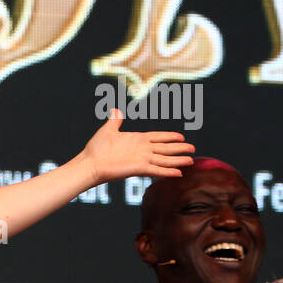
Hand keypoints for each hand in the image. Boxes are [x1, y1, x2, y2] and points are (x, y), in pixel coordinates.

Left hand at [80, 109, 194, 183]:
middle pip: (166, 148)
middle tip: (193, 148)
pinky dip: (167, 171)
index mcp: (137, 140)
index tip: (181, 136)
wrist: (89, 163)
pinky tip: (179, 173)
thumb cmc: (96, 149)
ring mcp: (142, 159)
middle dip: (180, 148)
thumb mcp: (107, 130)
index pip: (158, 137)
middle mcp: (142, 150)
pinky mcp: (138, 168)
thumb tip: (116, 109)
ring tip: (191, 160)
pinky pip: (156, 170)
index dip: (170, 136)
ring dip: (178, 160)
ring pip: (165, 159)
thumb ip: (115, 121)